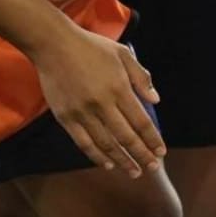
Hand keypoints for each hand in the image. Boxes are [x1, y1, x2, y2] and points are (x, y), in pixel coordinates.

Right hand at [31, 24, 164, 174]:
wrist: (53, 45)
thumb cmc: (91, 47)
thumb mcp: (123, 54)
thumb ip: (141, 78)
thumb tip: (155, 100)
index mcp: (119, 88)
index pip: (141, 122)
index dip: (152, 139)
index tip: (161, 151)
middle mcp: (102, 104)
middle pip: (126, 137)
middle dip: (142, 155)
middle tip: (152, 167)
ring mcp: (82, 113)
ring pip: (106, 144)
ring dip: (122, 160)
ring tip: (134, 171)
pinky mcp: (65, 118)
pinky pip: (84, 143)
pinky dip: (97, 156)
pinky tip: (108, 164)